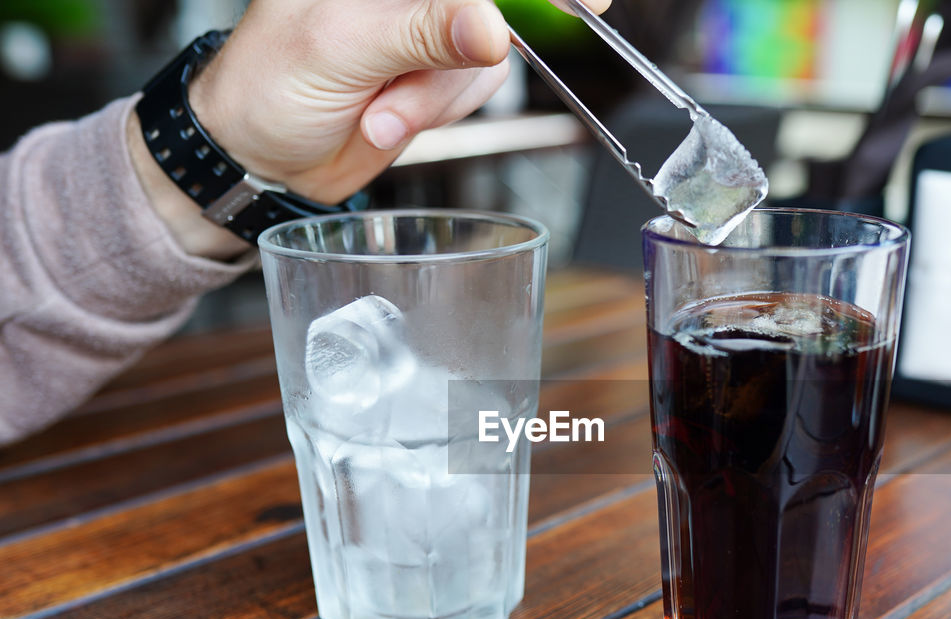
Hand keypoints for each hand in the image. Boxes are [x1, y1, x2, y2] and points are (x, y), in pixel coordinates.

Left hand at [187, 0, 609, 204]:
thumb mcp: (340, 49)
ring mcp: (423, 29)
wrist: (255, 158)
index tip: (582, 2)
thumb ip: (423, 31)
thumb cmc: (265, 88)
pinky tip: (385, 121)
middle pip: (485, 4)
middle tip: (528, 39)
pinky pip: (474, 85)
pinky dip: (436, 113)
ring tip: (378, 113)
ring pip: (485, 50)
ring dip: (437, 96)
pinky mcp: (432, 72)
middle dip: (478, 41)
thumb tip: (493, 27)